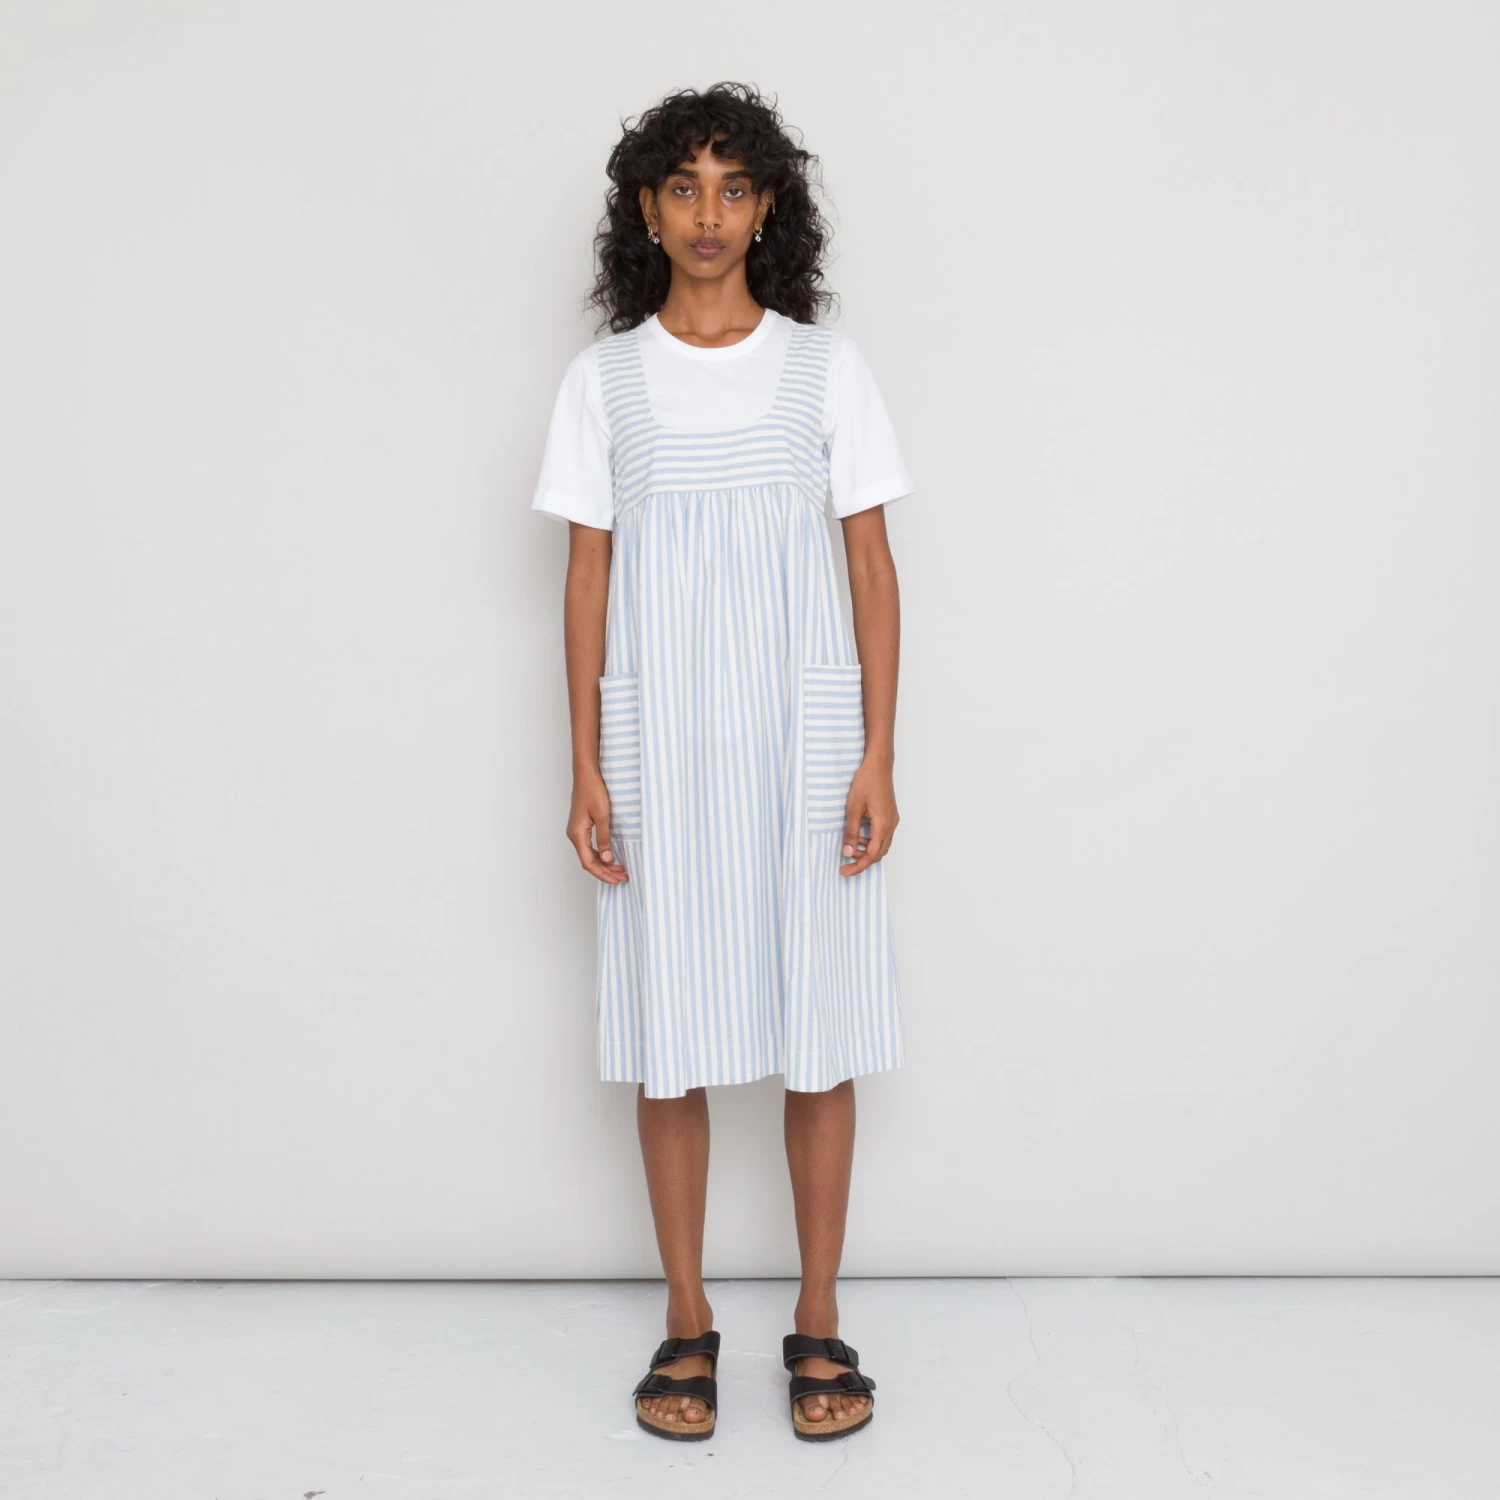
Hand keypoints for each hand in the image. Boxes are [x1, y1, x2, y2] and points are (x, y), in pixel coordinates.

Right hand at [568, 771, 628, 883]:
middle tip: (622, 878)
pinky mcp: (581, 827)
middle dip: (605, 872)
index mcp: (577, 834)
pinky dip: (601, 854)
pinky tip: (611, 857)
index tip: (616, 881)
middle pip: (589, 861)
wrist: (586, 775)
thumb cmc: (593, 791)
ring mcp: (577, 831)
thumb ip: (604, 838)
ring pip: (590, 855)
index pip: (588, 862)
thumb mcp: (603, 816)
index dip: (602, 874)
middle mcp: (574, 835)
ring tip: (620, 871)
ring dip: (604, 864)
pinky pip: (590, 847)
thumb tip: (607, 858)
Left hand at [840, 759, 897, 875]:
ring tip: (850, 848)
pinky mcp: (889, 816)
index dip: (858, 866)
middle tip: (845, 865)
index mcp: (883, 825)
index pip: (872, 855)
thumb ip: (851, 833)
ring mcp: (892, 821)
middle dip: (862, 862)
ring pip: (881, 845)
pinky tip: (858, 836)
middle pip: (879, 854)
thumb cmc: (866, 782)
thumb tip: (848, 853)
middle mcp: (891, 825)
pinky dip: (870, 841)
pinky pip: (882, 836)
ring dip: (866, 851)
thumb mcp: (853, 809)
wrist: (878, 765)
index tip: (844, 871)